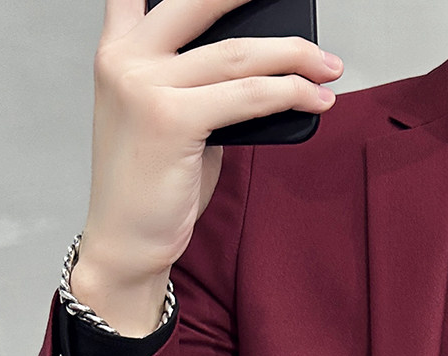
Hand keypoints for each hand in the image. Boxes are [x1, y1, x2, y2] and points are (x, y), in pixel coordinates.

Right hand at [75, 0, 343, 333]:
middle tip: (302, 15)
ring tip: (329, 67)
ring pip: (238, 53)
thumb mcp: (172, 118)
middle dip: (254, 0)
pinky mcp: (171, 119)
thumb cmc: (154, 183)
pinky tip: (315, 99)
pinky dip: (290, 94)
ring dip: (295, 57)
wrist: (127, 240)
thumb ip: (199, 83)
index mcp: (118, 50)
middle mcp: (125, 58)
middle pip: (198, 3)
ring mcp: (144, 86)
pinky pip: (248, 95)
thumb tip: (261, 68)